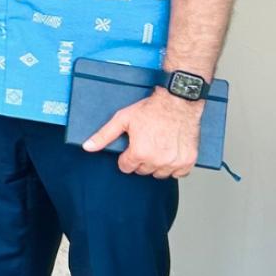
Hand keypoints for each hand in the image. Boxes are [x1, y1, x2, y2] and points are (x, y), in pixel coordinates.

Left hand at [82, 88, 201, 177]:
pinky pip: (179, 174)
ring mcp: (175, 162)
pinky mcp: (188, 160)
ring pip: (160, 174)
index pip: (126, 167)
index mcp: (140, 153)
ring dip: (156, 164)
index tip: (131, 147)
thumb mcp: (122, 119)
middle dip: (140, 160)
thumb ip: (104, 136)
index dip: (126, 157)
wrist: (177, 102)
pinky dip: (174, 166)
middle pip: (142, 171)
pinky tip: (170, 153)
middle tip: (144, 144)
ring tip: (157, 147)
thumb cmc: (150, 109)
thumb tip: (87, 147)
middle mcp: (158, 160)